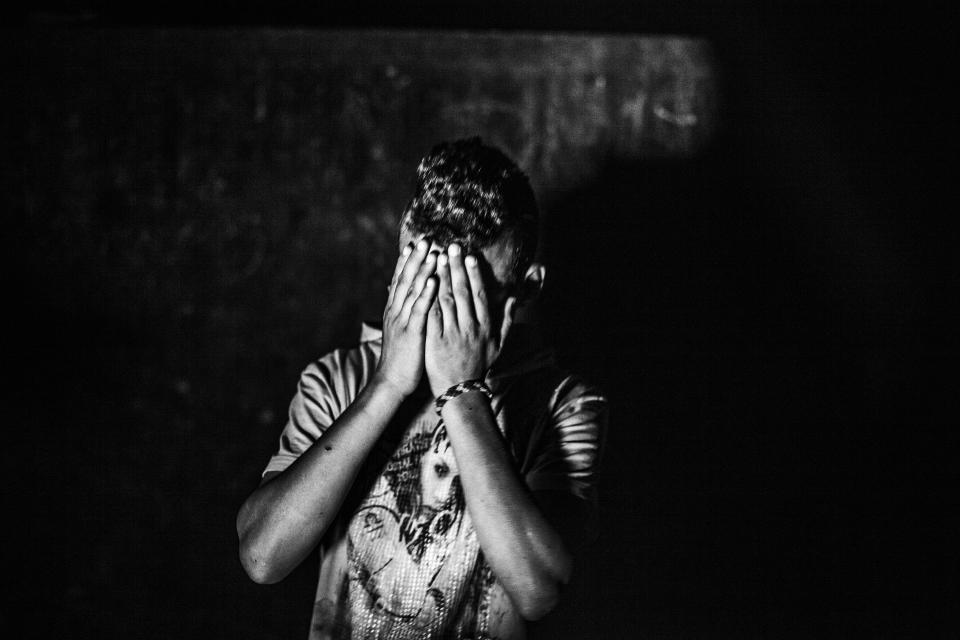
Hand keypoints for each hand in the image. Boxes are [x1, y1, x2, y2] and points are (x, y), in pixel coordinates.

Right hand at [375, 240, 437, 396]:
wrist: (392, 381)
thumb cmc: (400, 357)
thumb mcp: (400, 330)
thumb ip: (403, 313)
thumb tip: (404, 299)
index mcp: (394, 310)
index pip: (400, 280)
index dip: (407, 261)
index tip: (414, 243)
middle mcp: (396, 311)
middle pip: (405, 279)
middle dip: (416, 258)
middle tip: (425, 238)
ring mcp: (402, 320)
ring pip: (413, 289)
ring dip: (423, 269)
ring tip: (433, 251)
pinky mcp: (411, 332)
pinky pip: (420, 309)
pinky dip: (426, 292)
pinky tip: (434, 279)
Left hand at [425, 243, 516, 396]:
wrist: (459, 389)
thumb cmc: (479, 364)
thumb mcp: (499, 344)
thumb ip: (507, 319)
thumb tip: (514, 297)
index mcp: (485, 326)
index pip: (479, 295)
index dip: (474, 274)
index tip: (470, 255)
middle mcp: (469, 328)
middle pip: (461, 292)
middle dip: (456, 267)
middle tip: (450, 246)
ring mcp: (451, 334)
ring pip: (445, 300)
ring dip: (440, 277)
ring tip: (436, 257)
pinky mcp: (434, 341)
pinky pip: (430, 315)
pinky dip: (427, 298)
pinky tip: (422, 282)